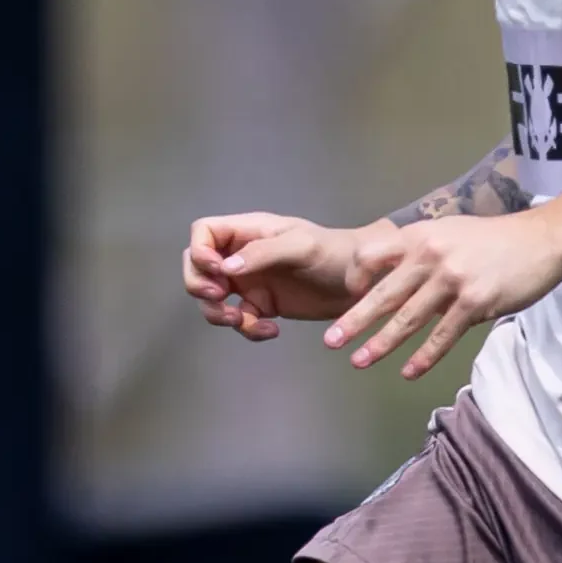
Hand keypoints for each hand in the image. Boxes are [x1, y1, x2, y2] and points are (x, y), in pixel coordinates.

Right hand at [184, 212, 371, 339]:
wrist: (364, 280)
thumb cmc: (335, 251)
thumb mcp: (301, 246)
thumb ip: (263, 253)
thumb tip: (225, 269)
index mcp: (248, 231)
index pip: (203, 232)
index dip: (199, 251)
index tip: (216, 270)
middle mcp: (242, 255)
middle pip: (197, 267)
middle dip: (199, 285)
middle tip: (220, 297)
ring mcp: (250, 281)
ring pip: (212, 298)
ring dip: (217, 313)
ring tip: (241, 320)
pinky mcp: (263, 306)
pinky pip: (240, 320)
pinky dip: (247, 329)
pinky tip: (271, 331)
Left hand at [325, 210, 561, 381]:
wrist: (541, 241)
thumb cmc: (494, 239)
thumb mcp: (449, 231)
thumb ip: (419, 251)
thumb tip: (392, 276)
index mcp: (420, 237)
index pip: (372, 256)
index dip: (355, 279)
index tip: (345, 298)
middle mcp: (431, 256)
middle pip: (384, 294)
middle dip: (354, 320)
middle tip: (331, 341)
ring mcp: (453, 280)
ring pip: (409, 319)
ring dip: (381, 344)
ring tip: (359, 361)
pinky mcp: (475, 302)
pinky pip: (442, 336)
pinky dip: (423, 357)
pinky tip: (408, 372)